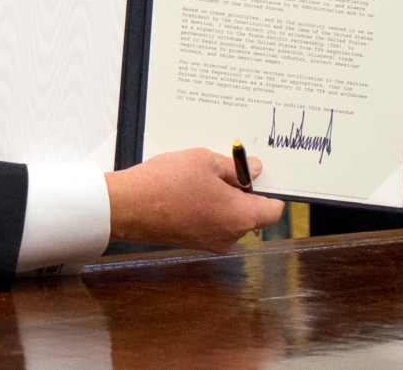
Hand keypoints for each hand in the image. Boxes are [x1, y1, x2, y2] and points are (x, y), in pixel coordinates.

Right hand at [104, 148, 283, 252]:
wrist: (128, 206)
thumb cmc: (166, 182)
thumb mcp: (204, 161)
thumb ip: (235, 167)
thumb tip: (254, 170)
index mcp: (239, 217)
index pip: (273, 210)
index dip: (270, 190)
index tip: (262, 175)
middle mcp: (229, 236)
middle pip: (250, 213)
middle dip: (242, 190)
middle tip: (225, 167)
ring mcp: (210, 242)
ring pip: (229, 217)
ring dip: (222, 198)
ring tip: (200, 176)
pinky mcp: (192, 241)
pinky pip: (211, 222)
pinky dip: (206, 207)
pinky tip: (188, 189)